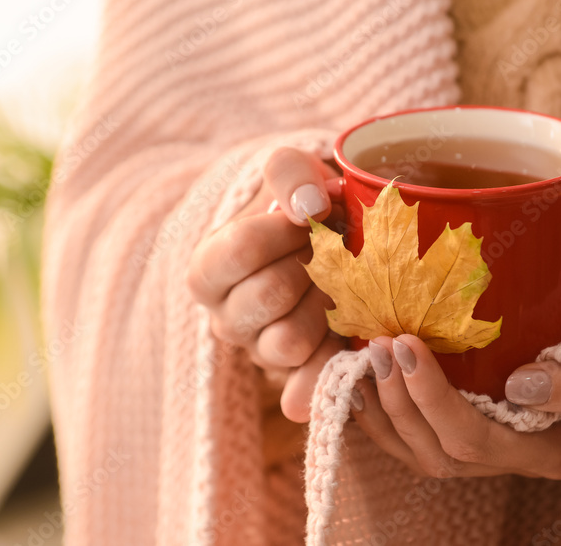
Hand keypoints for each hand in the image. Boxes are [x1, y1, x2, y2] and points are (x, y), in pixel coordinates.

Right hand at [187, 147, 344, 421]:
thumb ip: (290, 173)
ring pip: (289, 341)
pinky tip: (352, 347)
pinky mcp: (296, 378)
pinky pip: (308, 386)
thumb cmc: (302, 208)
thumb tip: (310, 207)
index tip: (312, 216)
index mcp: (208, 270)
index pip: (239, 249)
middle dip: (312, 266)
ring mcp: (259, 353)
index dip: (284, 231)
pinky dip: (328, 373)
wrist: (331, 243)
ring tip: (341, 282)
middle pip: (268, 295)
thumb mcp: (290, 174)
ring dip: (328, 306)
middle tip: (332, 248)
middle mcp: (225, 318)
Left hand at [352, 335, 560, 478]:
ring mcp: (491, 454)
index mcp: (550, 449)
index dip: (433, 397)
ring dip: (383, 410)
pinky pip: (415, 443)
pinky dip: (382, 416)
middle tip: (378, 345)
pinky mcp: (471, 437)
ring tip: (360, 358)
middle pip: (440, 453)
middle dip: (400, 401)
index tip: (407, 342)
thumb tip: (520, 385)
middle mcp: (515, 461)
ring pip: (421, 455)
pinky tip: (359, 380)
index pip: (476, 440)